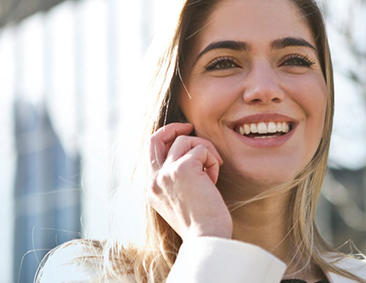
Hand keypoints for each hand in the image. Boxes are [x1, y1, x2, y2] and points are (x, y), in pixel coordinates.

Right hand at [147, 123, 232, 240]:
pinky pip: (202, 149)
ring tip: (212, 172)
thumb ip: (176, 180)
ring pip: (185, 141)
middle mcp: (154, 180)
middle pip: (155, 138)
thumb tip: (188, 155)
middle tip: (190, 126)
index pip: (151, 153)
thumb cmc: (201, 224)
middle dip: (173, 128)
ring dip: (205, 151)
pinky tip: (214, 180)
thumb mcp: (180, 201)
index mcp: (151, 189)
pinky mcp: (183, 168)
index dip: (166, 139)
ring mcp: (166, 173)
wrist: (207, 238)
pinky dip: (212, 160)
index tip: (182, 136)